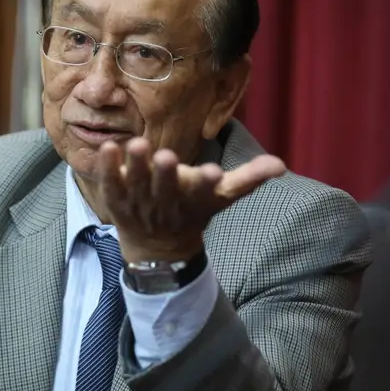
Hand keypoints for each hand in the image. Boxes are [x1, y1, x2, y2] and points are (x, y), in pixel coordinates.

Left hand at [96, 137, 285, 262]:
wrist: (157, 246)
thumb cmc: (192, 210)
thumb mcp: (222, 196)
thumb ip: (249, 179)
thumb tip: (281, 165)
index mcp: (193, 201)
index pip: (203, 194)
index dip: (207, 184)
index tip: (214, 173)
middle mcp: (165, 203)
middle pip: (165, 189)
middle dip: (166, 174)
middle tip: (166, 155)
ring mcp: (139, 203)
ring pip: (136, 185)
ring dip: (136, 166)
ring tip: (136, 144)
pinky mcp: (116, 199)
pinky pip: (111, 184)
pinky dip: (108, 168)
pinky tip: (108, 146)